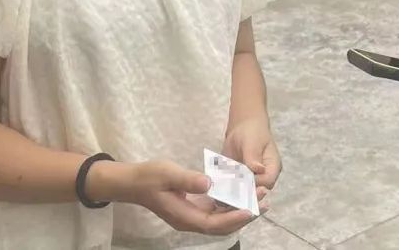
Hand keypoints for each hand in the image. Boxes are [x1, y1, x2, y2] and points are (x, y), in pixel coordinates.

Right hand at [89, 159, 266, 235]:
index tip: (252, 209)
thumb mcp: (167, 173)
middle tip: (265, 202)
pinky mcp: (193, 208)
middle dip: (244, 215)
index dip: (234, 218)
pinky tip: (242, 193)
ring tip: (261, 198)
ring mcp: (192, 216)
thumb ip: (187, 179)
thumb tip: (208, 184)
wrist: (133, 182)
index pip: (214, 223)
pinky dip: (230, 204)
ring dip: (240, 210)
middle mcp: (190, 221)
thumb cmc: (149, 176)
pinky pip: (216, 211)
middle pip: (222, 226)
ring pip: (221, 219)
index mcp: (184, 217)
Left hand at [224, 118, 281, 190]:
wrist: (242, 128)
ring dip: (230, 192)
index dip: (255, 184)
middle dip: (241, 193)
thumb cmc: (252, 132)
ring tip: (219, 188)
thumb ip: (253, 157)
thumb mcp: (252, 142)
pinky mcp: (237, 182)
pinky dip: (223, 188)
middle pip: (254, 193)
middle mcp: (262, 179)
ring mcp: (249, 181)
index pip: (267, 183)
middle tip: (227, 188)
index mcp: (272, 169)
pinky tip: (215, 185)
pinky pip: (231, 189)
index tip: (241, 181)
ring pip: (241, 194)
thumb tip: (258, 170)